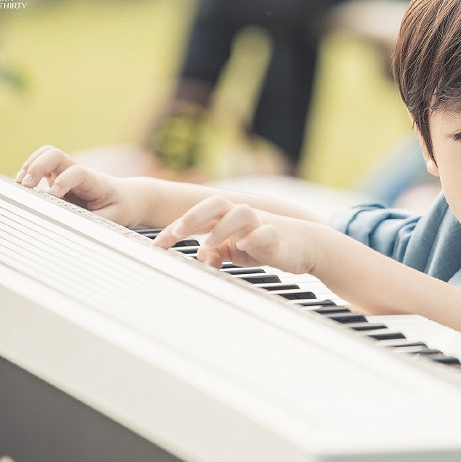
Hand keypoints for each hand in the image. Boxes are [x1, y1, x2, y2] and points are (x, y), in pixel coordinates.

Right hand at [15, 145, 137, 225]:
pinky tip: (21, 187)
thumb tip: (69, 226)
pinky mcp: (58, 178)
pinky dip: (28, 172)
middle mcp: (78, 173)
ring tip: (19, 184)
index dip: (64, 180)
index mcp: (95, 182)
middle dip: (37, 166)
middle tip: (25, 185)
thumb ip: (91, 221)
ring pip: (46, 155)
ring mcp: (67, 173)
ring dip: (30, 165)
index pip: (77, 172)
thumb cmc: (119, 208)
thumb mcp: (111, 219)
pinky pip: (41, 166)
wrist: (126, 198)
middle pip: (56, 155)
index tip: (52, 194)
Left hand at [152, 195, 318, 274]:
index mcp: (226, 217)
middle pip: (214, 204)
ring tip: (208, 243)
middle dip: (193, 217)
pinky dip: (254, 237)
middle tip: (177, 233)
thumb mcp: (234, 251)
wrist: (303, 245)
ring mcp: (259, 223)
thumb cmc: (265, 244)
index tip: (156, 246)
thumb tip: (199, 257)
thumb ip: (214, 252)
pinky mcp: (276, 235)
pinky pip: (265, 232)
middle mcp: (240, 215)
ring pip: (239, 213)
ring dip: (222, 227)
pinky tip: (244, 245)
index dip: (175, 229)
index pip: (196, 217)